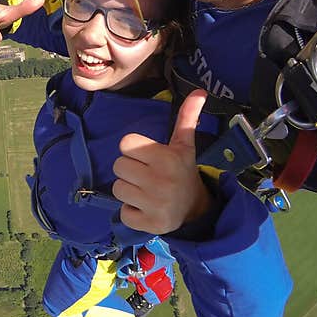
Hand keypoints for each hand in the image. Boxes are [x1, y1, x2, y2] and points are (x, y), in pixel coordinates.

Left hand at [112, 90, 211, 234]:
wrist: (195, 208)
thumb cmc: (182, 171)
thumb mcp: (184, 145)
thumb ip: (186, 118)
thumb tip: (199, 92)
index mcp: (166, 157)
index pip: (125, 144)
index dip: (134, 150)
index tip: (147, 157)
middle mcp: (160, 180)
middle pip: (118, 166)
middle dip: (130, 170)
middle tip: (147, 175)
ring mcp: (155, 204)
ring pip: (117, 189)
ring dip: (128, 191)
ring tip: (146, 191)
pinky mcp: (150, 224)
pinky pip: (123, 213)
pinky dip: (131, 212)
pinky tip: (146, 208)